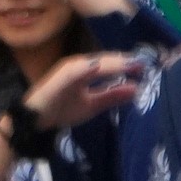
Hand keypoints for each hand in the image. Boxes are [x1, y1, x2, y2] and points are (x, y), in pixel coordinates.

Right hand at [22, 51, 145, 130]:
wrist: (34, 119)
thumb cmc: (61, 109)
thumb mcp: (92, 105)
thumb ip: (112, 96)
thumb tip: (136, 88)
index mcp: (83, 71)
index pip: (108, 64)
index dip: (125, 64)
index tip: (146, 66)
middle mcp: (75, 67)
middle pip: (101, 61)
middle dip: (121, 61)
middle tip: (144, 62)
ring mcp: (66, 71)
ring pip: (90, 63)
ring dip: (109, 63)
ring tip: (128, 63)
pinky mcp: (57, 79)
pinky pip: (73, 72)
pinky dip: (85, 68)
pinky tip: (98, 66)